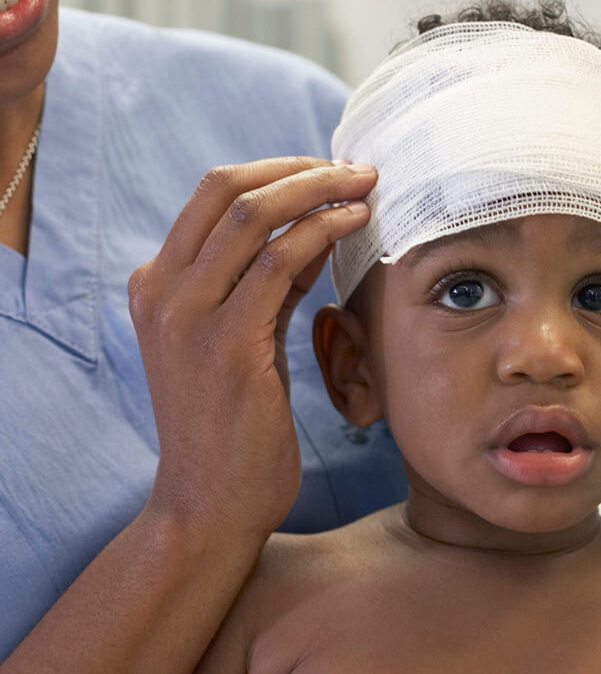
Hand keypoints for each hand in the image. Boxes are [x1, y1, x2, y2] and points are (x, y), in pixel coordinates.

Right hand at [128, 158, 376, 539]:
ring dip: (322, 191)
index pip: (215, 194)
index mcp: (158, 284)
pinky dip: (323, 231)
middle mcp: (161, 290)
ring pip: (256, 214)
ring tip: (370, 189)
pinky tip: (358, 225)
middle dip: (304, 168)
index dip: (280, 170)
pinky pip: (281, 261)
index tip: (334, 171)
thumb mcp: (241, 341)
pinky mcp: (226, 343)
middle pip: (230, 188)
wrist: (208, 505)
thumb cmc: (234, 428)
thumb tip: (313, 228)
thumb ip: (264, 286)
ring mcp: (187, 315)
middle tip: (361, 169)